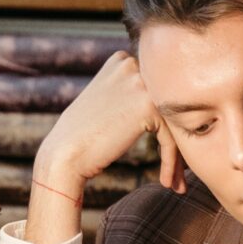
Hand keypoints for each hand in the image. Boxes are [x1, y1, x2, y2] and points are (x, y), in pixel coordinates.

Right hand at [26, 52, 184, 243]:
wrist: (64, 155)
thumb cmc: (83, 135)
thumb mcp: (105, 100)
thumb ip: (129, 92)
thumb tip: (163, 102)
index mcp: (122, 60)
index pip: (158, 92)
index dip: (165, 123)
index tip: (168, 151)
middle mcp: (132, 64)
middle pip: (168, 106)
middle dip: (176, 139)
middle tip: (178, 173)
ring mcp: (139, 82)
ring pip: (174, 123)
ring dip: (178, 156)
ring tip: (176, 183)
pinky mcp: (147, 105)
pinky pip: (171, 137)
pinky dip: (171, 162)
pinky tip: (167, 183)